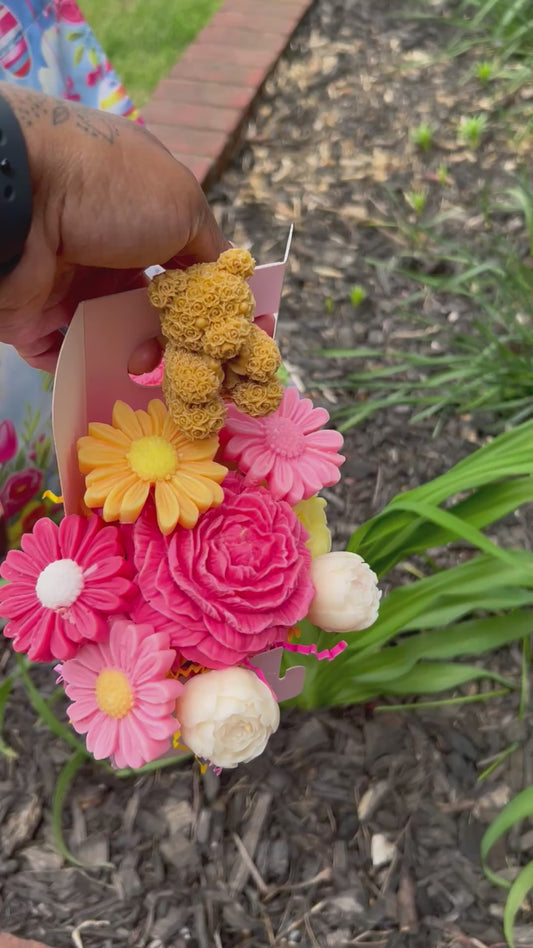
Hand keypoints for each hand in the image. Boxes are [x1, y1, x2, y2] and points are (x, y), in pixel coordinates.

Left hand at [0, 86, 228, 372]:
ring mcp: (69, 282)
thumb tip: (227, 284)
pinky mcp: (33, 316)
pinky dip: (87, 368)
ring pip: (114, 334)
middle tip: (194, 363)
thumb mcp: (182, 205)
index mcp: (142, 212)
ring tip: (142, 364)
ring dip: (135, 355)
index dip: (212, 300)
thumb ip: (210, 250)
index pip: (186, 264)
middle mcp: (106, 245)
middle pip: (152, 306)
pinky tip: (111, 374)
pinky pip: (66, 352)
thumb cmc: (108, 189)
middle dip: (177, 338)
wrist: (18, 201)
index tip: (236, 336)